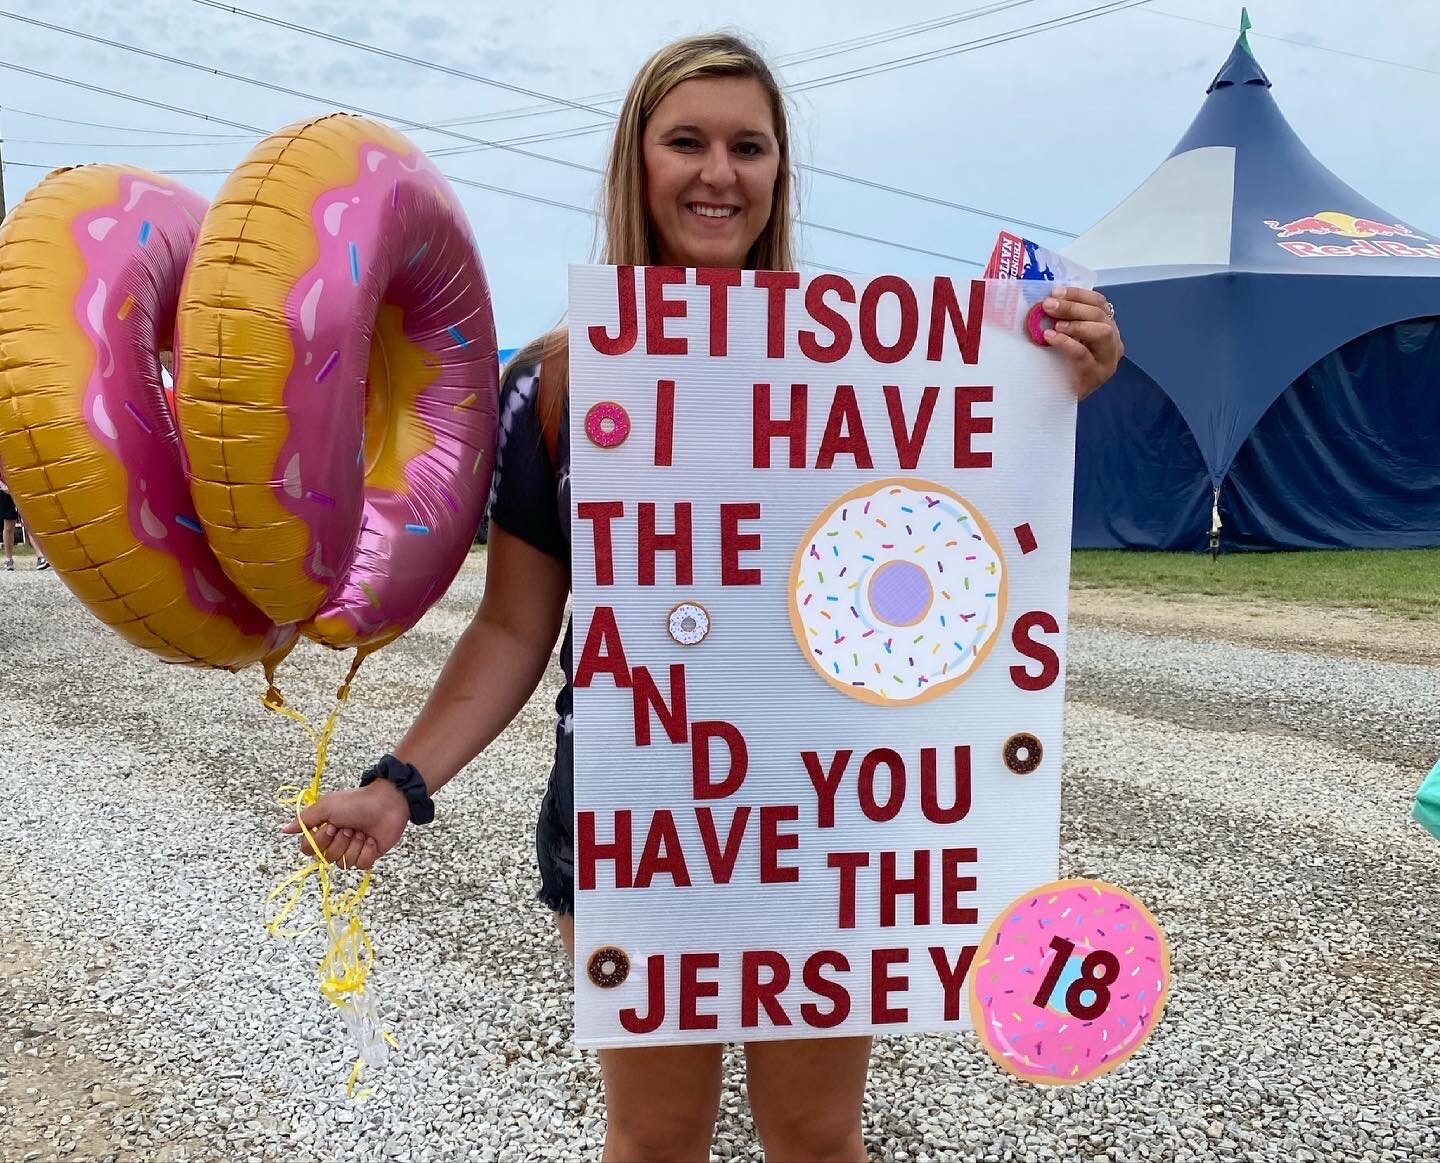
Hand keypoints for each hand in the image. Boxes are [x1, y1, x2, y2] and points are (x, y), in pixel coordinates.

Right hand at [280, 782, 409, 870]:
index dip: (320, 841)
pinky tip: (372, 840)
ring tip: (362, 832)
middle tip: (350, 827)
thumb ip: (305, 820)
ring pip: (344, 864)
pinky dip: (367, 851)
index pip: (309, 849)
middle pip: (326, 858)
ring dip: (354, 846)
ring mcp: (352, 850)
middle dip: (340, 842)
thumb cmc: (356, 802)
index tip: (332, 826)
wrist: (387, 802)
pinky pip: (361, 865)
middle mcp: (336, 842)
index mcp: (324, 830)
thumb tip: (284, 829)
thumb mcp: (327, 807)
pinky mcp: (368, 855)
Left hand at [1040, 286, 1122, 400]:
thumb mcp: (1064, 338)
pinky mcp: (1096, 376)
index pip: (1099, 303)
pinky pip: (1084, 355)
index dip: (1079, 294)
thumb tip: (1045, 299)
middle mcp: (1113, 341)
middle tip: (1048, 305)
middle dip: (1073, 307)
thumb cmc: (1060, 365)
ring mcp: (1107, 360)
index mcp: (1106, 327)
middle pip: (1100, 315)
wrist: (1057, 399)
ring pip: (1102, 333)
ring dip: (1076, 324)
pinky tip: (1051, 338)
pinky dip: (1067, 343)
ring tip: (1054, 325)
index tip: (1056, 291)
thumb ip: (1062, 319)